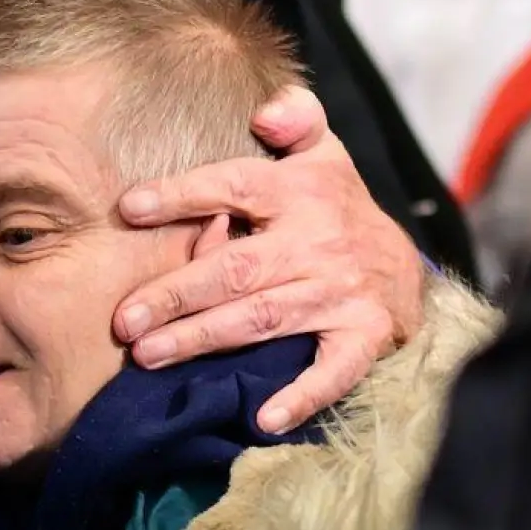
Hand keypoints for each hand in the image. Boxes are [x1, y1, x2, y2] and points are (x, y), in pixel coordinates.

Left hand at [113, 86, 424, 433]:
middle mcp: (317, 242)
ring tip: (148, 355)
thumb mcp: (323, 150)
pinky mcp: (363, 336)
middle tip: (124, 320)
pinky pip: (331, 370)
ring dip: (203, 339)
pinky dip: (300, 395)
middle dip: (177, 295)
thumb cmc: (338, 205)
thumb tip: (268, 112)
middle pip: (236, 269)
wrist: (406, 265)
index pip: (234, 187)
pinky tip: (259, 417)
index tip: (129, 208)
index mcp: (299, 191)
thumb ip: (296, 118)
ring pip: (262, 318)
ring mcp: (340, 292)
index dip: (183, 195)